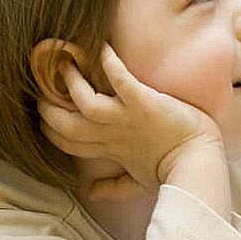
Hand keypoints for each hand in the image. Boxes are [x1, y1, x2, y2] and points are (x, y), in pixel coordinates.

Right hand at [38, 44, 224, 199]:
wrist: (199, 164)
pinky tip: (100, 45)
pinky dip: (109, 61)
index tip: (43, 118)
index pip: (68, 142)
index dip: (50, 130)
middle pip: (66, 124)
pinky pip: (120, 79)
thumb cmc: (173, 172)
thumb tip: (91, 194)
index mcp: (109, 150)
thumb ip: (114, 188)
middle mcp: (111, 133)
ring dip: (70, 81)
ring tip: (63, 62)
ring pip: (83, 100)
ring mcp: (126, 117)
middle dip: (48, 108)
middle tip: (41, 89)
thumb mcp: (139, 183)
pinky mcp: (143, 102)